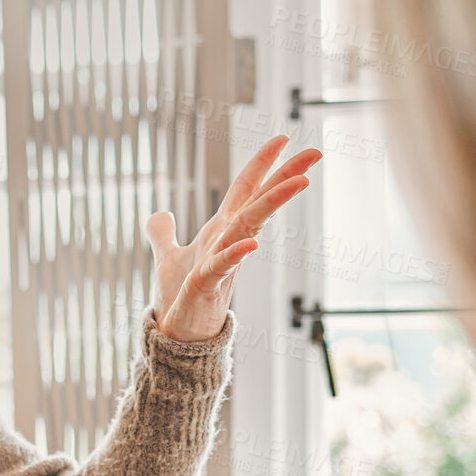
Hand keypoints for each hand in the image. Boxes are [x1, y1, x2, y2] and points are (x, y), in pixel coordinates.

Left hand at [145, 134, 320, 342]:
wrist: (176, 338)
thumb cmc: (179, 298)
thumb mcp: (168, 257)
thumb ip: (163, 234)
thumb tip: (159, 213)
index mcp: (220, 231)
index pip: (244, 191)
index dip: (261, 164)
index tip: (284, 137)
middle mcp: (226, 242)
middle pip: (258, 203)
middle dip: (285, 176)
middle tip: (316, 152)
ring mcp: (221, 263)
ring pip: (248, 227)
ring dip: (272, 204)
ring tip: (300, 182)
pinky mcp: (205, 287)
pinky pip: (221, 266)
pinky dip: (234, 254)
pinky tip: (251, 243)